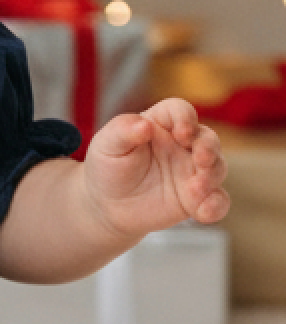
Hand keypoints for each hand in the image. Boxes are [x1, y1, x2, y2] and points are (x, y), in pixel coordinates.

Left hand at [83, 98, 229, 241]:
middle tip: (202, 159)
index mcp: (161, 124)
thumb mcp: (106, 145)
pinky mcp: (197, 198)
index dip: (185, 118)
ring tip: (196, 189)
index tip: (181, 132)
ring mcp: (192, 171)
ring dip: (212, 177)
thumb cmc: (109, 167)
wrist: (108, 205)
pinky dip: (215, 206)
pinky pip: (216, 200)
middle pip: (207, 138)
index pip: (180, 111)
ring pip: (217, 168)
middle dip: (208, 147)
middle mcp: (183, 145)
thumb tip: (143, 125)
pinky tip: (205, 212)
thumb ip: (122, 131)